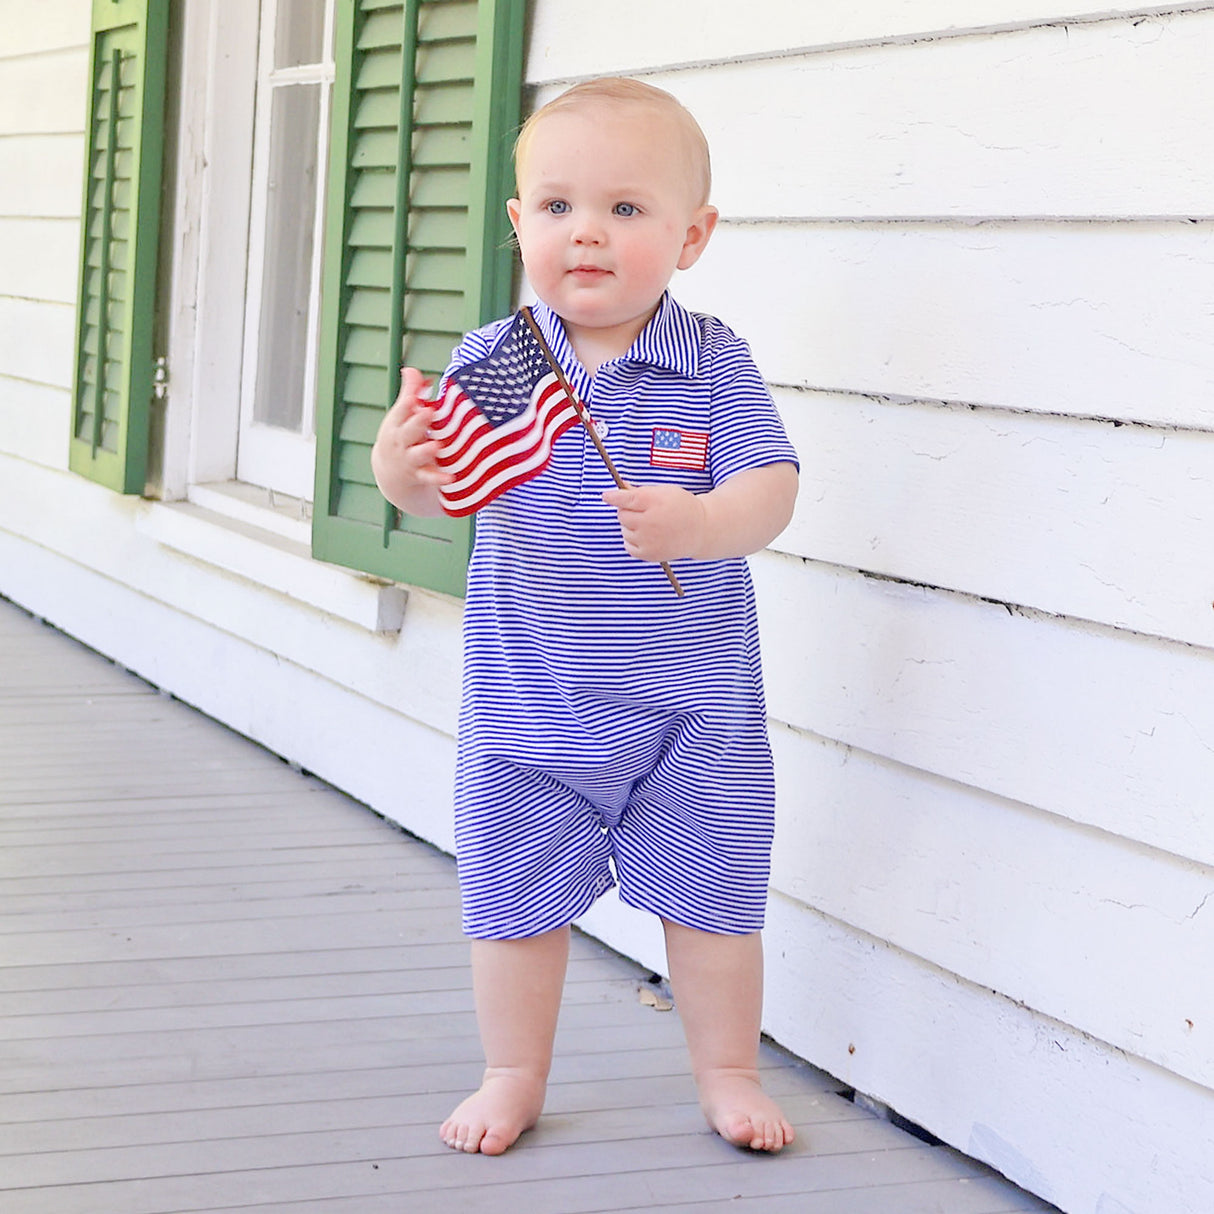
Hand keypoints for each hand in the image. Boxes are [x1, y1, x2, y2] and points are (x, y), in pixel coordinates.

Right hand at [369, 367, 449, 515]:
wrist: (390, 475)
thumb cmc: (400, 437)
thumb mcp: (400, 417)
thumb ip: (409, 393)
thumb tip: (411, 369)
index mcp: (396, 425)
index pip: (401, 411)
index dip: (407, 403)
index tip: (416, 394)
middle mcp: (401, 442)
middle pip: (408, 431)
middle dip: (417, 422)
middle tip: (428, 412)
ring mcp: (409, 460)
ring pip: (417, 455)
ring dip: (426, 450)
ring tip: (437, 445)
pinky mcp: (419, 476)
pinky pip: (429, 478)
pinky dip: (439, 478)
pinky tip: (452, 477)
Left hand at [602, 483, 706, 562]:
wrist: (701, 530)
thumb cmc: (681, 507)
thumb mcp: (664, 492)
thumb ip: (641, 491)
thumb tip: (620, 488)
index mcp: (654, 501)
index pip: (625, 498)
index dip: (613, 497)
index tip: (605, 496)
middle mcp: (650, 521)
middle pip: (622, 515)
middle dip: (627, 511)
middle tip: (643, 511)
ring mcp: (648, 539)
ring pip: (624, 530)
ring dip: (631, 526)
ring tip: (650, 524)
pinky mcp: (648, 554)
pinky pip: (627, 545)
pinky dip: (632, 540)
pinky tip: (647, 535)